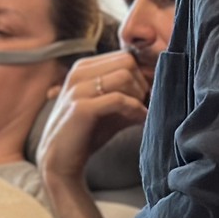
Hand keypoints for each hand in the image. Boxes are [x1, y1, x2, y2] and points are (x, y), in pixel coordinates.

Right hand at [38, 53, 149, 190]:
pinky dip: (134, 109)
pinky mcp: (81, 108)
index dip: (140, 75)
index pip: (125, 56)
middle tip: (142, 105)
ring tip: (138, 113)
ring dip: (138, 95)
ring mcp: (78, 89)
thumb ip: (130, 95)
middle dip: (141, 83)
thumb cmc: (86, 133)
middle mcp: (78, 73)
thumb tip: (159, 88)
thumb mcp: (111, 109)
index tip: (144, 96)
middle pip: (127, 62)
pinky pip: (119, 99)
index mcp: (83, 68)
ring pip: (124, 75)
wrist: (59, 161)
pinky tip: (138, 120)